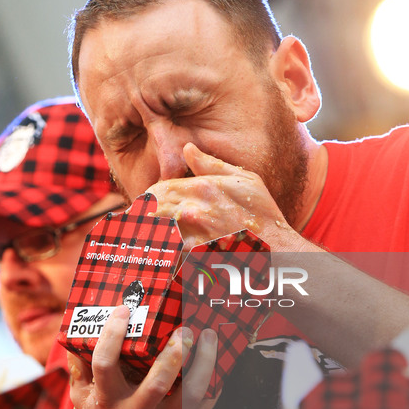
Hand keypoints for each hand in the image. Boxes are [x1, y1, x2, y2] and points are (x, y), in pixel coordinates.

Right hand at [67, 305, 218, 408]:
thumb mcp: (82, 398)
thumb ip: (79, 368)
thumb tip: (74, 334)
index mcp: (107, 400)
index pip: (105, 364)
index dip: (113, 335)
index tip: (124, 310)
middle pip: (157, 382)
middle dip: (173, 354)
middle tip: (184, 329)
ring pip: (191, 395)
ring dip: (204, 363)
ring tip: (210, 337)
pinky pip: (207, 405)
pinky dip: (217, 383)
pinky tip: (221, 362)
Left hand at [146, 143, 304, 250]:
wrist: (276, 251)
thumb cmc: (264, 215)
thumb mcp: (245, 179)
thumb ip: (212, 165)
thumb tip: (188, 149)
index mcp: (203, 187)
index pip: (160, 188)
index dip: (148, 197)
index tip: (143, 205)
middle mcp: (194, 209)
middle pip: (151, 208)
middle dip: (141, 215)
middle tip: (132, 223)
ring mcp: (193, 234)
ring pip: (154, 231)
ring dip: (145, 234)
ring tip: (135, 240)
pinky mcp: (196, 257)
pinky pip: (168, 255)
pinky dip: (159, 255)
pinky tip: (152, 259)